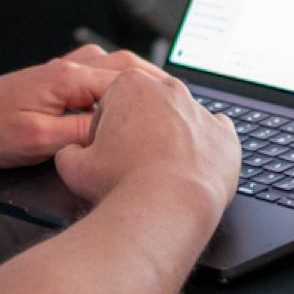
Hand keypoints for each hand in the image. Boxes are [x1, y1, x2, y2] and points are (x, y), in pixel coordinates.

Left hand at [0, 45, 172, 172]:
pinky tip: (125, 108)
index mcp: (68, 77)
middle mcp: (69, 67)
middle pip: (128, 68)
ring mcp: (61, 72)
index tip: (183, 116)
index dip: (159, 99)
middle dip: (157, 88)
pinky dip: (118, 88)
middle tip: (185, 110)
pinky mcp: (54, 82)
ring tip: (162, 108)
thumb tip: (119, 134)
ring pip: (115, 70)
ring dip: (138, 86)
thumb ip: (81, 134)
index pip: (130, 79)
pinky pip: (98, 77)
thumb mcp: (38, 141)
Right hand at [54, 70, 239, 215]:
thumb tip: (71, 153)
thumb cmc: (122, 184)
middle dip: (139, 128)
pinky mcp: (225, 135)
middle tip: (131, 161)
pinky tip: (191, 162)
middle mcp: (168, 89)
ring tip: (160, 169)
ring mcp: (201, 111)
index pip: (111, 102)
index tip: (105, 152)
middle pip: (148, 106)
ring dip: (171, 136)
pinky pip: (214, 134)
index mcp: (130, 85)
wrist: (167, 207)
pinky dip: (204, 146)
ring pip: (181, 118)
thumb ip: (68, 153)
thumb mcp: (74, 168)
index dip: (104, 130)